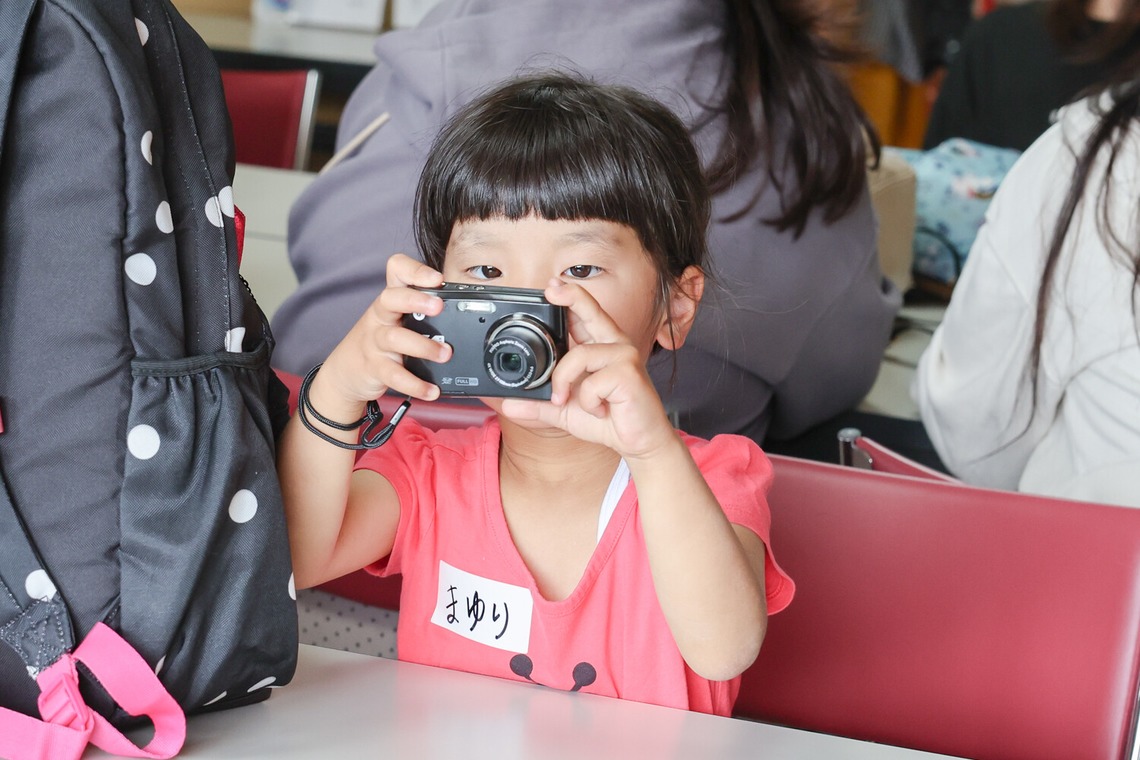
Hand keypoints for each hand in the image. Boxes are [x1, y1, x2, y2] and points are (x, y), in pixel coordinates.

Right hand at [317, 254, 451, 408]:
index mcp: (391, 300)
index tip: (436, 278)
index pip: (396, 270)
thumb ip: (424, 313)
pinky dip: (415, 384)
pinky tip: (432, 390)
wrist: (346, 371)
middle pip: (391, 298)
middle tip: (439, 306)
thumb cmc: (382, 341)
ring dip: (423, 345)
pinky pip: (394, 376)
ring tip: (445, 354)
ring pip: (395, 338)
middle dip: (415, 300)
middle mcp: (381, 316)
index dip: (414, 270)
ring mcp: (375, 342)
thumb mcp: (397, 319)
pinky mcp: (375, 368)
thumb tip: (467, 317)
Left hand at [499, 279, 676, 459]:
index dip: (570, 297)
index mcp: (601, 347)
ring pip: (578, 356)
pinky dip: (587, 402)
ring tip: (566, 401)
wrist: (640, 441)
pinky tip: (601, 410)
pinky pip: (591, 384)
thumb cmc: (608, 420)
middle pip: (592, 311)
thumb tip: (509, 405)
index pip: (586, 315)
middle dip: (571, 297)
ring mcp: (624, 357)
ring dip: (563, 383)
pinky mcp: (629, 374)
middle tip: (550, 289)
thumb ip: (540, 406)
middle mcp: (615, 345)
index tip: (551, 287)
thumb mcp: (566, 412)